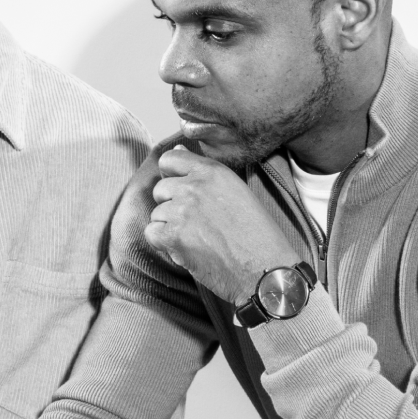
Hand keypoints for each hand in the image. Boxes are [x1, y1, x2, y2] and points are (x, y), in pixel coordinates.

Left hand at [144, 145, 300, 302]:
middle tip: (197, 224)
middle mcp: (195, 186)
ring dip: (170, 227)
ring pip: (157, 213)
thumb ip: (203, 173)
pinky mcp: (173, 235)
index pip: (170, 159)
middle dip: (172, 206)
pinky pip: (152, 233)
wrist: (265, 269)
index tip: (181, 191)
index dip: (171, 175)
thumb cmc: (256, 234)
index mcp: (213, 171)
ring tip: (198, 239)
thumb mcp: (236, 191)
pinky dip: (164, 244)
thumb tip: (177, 150)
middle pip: (161, 189)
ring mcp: (182, 210)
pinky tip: (188, 250)